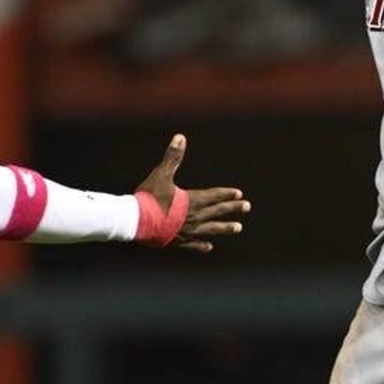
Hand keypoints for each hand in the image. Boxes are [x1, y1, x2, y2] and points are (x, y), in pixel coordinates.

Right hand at [133, 134, 248, 251]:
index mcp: (192, 200)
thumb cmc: (148, 197)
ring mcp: (187, 231)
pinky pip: (194, 244)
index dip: (227, 194)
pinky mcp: (178, 241)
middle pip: (218, 211)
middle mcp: (194, 216)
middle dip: (233, 208)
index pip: (215, 196)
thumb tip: (180, 137)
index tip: (239, 193)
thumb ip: (172, 157)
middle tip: (247, 207)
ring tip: (238, 228)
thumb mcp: (161, 174)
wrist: (135, 221)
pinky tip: (209, 246)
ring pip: (212, 229)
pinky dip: (202, 245)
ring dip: (225, 228)